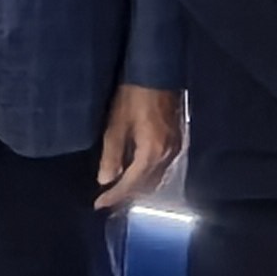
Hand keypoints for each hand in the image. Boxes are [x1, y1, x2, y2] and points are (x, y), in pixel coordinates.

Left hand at [94, 85, 181, 210]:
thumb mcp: (116, 123)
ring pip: (157, 178)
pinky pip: (163, 167)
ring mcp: (176, 147)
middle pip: (148, 186)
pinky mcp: (178, 139)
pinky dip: (149, 175)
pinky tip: (138, 172)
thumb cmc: (133, 95)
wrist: (158, 70)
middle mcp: (168, 155)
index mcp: (152, 153)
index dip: (114, 197)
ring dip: (139, 187)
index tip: (99, 205)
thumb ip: (112, 154)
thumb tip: (106, 180)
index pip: (131, 185)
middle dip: (127, 196)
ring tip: (121, 190)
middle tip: (109, 201)